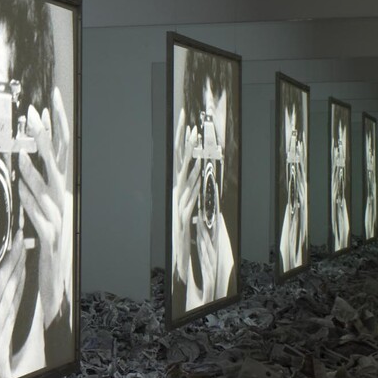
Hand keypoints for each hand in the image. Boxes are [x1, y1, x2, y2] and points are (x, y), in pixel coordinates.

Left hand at [18, 89, 72, 329]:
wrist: (57, 282)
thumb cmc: (48, 243)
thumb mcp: (43, 210)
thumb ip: (35, 187)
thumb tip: (24, 161)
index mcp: (61, 189)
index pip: (63, 149)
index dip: (58, 124)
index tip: (50, 99)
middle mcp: (63, 199)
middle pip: (56, 162)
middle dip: (45, 137)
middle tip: (33, 115)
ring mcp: (58, 217)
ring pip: (45, 188)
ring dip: (32, 169)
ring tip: (21, 152)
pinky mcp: (50, 237)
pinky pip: (37, 215)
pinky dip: (29, 202)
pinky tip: (20, 192)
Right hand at [171, 111, 199, 284]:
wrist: (179, 254)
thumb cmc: (186, 232)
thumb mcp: (190, 206)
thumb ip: (193, 190)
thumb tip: (199, 174)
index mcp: (179, 187)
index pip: (180, 159)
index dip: (183, 140)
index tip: (187, 122)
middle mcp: (177, 191)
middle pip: (181, 163)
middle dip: (186, 143)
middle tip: (191, 124)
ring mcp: (179, 201)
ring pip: (185, 176)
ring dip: (191, 158)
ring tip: (196, 142)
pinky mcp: (184, 213)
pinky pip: (190, 193)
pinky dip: (194, 181)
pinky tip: (200, 169)